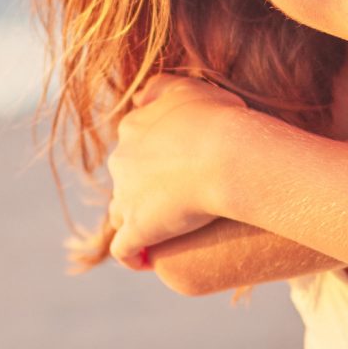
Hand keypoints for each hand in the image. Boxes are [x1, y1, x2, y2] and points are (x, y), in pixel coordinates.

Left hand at [90, 73, 254, 272]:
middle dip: (141, 189)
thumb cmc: (219, 118)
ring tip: (160, 230)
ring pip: (120, 211)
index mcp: (132, 127)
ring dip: (135, 219)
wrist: (227, 153)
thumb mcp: (189, 88)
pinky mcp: (138, 227)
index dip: (150, 159)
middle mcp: (121, 160)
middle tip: (175, 199)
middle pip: (125, 179)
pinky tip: (144, 261)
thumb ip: (162, 87)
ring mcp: (127, 196)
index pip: (132, 146)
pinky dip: (133, 256)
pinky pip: (125, 249)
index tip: (173, 168)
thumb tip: (140, 96)